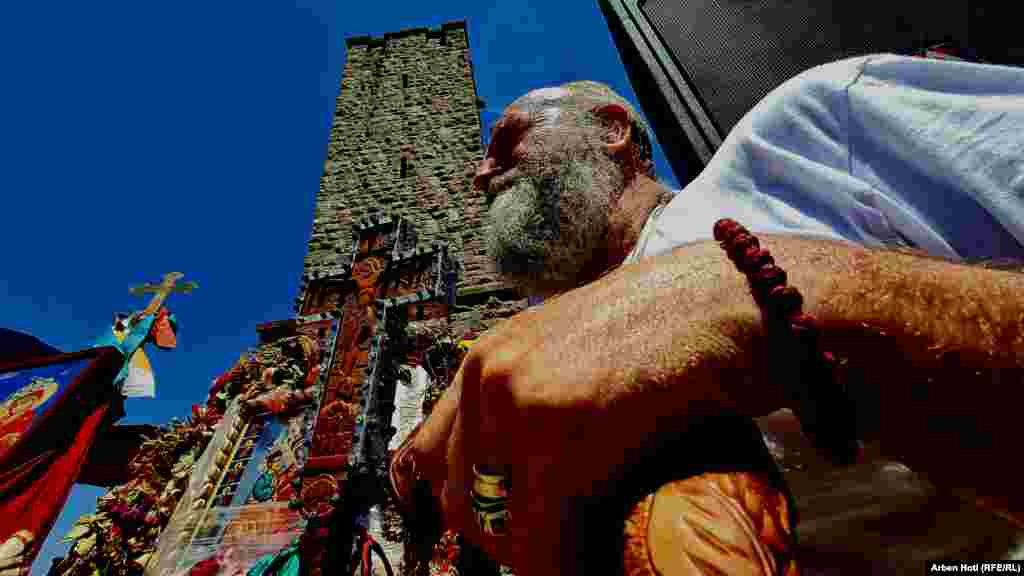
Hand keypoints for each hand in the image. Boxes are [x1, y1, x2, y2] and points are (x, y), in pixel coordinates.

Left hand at [405, 242, 789, 574]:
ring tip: (568, 556)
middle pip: (457, 495)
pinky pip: (540, 543)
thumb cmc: (665, 328)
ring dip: (530, 557)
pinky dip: (562, 569)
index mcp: (487, 358)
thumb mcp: (573, 352)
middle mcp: (489, 377)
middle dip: (498, 535)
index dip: (466, 500)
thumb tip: (519, 465)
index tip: (501, 526)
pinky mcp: (561, 443)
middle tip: (545, 546)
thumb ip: (532, 393)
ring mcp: (519, 407)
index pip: (429, 452)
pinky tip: (588, 569)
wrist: (722, 305)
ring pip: (494, 527)